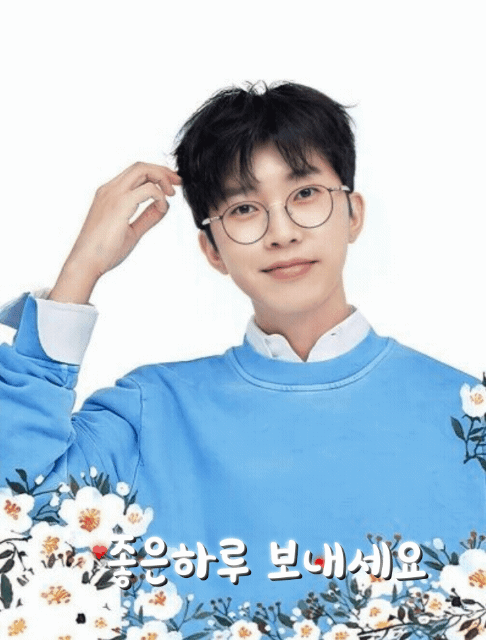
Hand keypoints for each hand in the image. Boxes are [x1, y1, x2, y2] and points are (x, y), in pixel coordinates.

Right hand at [66, 162, 181, 278]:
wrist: (86, 263)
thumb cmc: (104, 251)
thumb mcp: (132, 231)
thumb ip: (147, 218)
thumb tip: (163, 208)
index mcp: (110, 194)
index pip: (135, 173)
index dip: (156, 174)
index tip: (171, 185)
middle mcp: (110, 189)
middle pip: (140, 167)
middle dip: (162, 171)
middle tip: (178, 182)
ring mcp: (114, 194)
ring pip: (142, 170)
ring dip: (162, 177)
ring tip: (172, 194)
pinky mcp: (120, 204)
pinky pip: (148, 189)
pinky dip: (160, 196)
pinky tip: (162, 208)